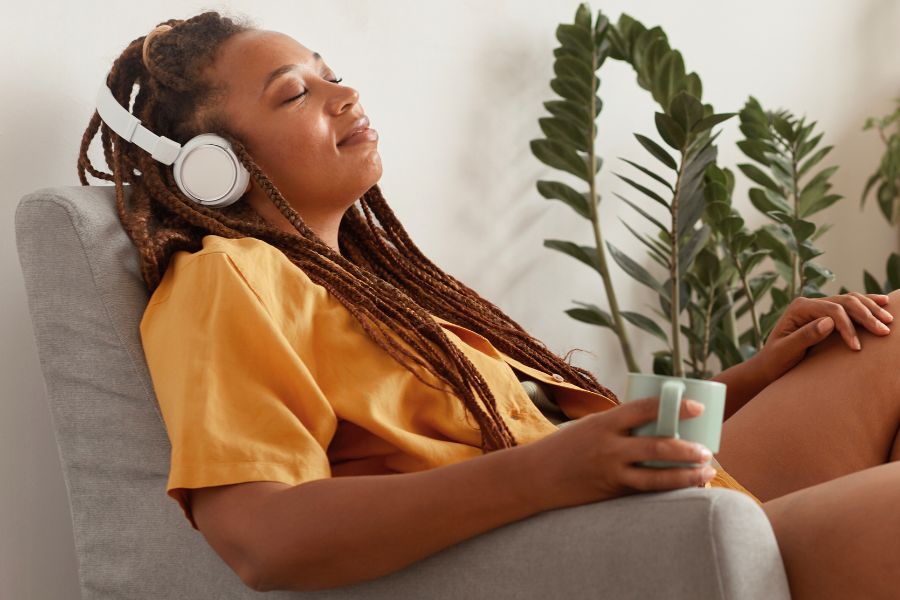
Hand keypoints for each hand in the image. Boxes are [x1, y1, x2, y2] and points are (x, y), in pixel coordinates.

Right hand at [520, 398, 714, 510]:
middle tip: (706, 450)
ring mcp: (610, 472)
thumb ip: (619, 425)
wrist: (536, 476)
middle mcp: (609, 447)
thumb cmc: (565, 447)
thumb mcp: (590, 427)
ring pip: (656, 475)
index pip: (644, 409)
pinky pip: (645, 491)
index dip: (674, 407)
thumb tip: (657, 420)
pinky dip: (668, 489)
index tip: (698, 407)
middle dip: (687, 449)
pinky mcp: (611, 492)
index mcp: (604, 423)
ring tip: (706, 472)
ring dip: (685, 475)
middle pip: (657, 445)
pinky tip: (686, 488)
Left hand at [757, 292, 892, 383]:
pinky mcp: (826, 314)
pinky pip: (850, 305)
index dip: (848, 326)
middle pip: (845, 302)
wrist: (769, 366)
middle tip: (884, 331)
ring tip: (889, 320)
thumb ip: (804, 336)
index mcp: (799, 308)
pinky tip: (883, 303)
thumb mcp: (786, 351)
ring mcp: (818, 307)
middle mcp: (809, 303)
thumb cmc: (775, 361)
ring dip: (871, 309)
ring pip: (851, 300)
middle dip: (866, 316)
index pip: (832, 310)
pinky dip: (867, 304)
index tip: (856, 347)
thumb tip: (829, 322)